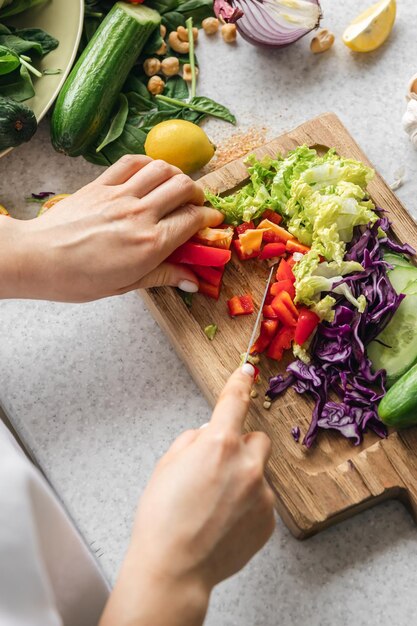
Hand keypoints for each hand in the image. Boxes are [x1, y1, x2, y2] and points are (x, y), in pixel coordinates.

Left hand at [0, 155, 221, 301]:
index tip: (213, 221)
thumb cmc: (80, 279)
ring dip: (177, 174)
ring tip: (178, 185)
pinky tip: (150, 171)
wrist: (39, 258)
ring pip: (161, 169)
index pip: (192, 220)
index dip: (208, 218)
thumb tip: (193, 282)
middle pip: (183, 188)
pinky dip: (148, 162)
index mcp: (150, 244)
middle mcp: (140, 214)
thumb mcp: (127, 284)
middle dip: (198, 194)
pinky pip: (131, 162)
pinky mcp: (101, 184)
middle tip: (197, 203)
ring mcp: (120, 195)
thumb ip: (164, 276)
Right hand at [100, 365, 274, 625]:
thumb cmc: (162, 518)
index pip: (234, 402)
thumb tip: (208, 435)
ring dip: (243, 478)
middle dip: (241, 446)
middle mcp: (247, 465)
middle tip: (217, 467)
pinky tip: (223, 521)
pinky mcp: (268, 520)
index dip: (240, 383)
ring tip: (215, 505)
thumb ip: (193, 441)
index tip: (247, 372)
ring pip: (258, 472)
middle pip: (257, 439)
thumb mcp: (167, 465)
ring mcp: (262, 494)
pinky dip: (247, 504)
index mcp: (219, 444)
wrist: (174, 568)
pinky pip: (261, 500)